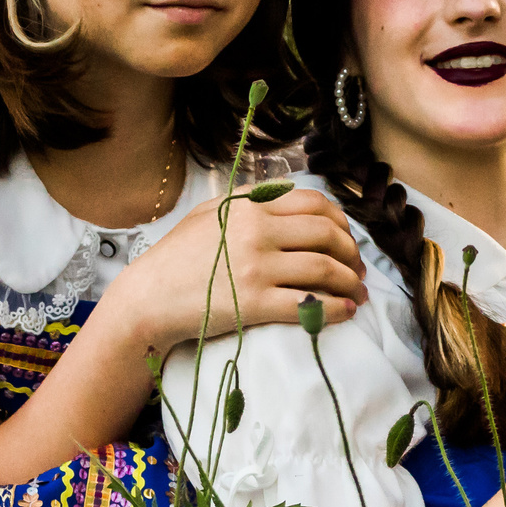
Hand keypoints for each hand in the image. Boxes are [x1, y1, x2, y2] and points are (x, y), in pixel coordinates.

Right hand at [106, 186, 367, 353]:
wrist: (146, 298)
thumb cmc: (176, 258)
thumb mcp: (208, 213)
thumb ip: (247, 200)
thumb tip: (287, 195)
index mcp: (249, 207)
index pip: (314, 203)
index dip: (341, 221)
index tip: (346, 238)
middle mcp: (256, 231)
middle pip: (327, 234)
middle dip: (352, 254)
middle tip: (358, 270)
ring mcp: (256, 267)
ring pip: (325, 268)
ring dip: (350, 282)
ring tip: (357, 293)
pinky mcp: (254, 303)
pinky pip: (310, 304)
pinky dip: (336, 308)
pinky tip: (344, 311)